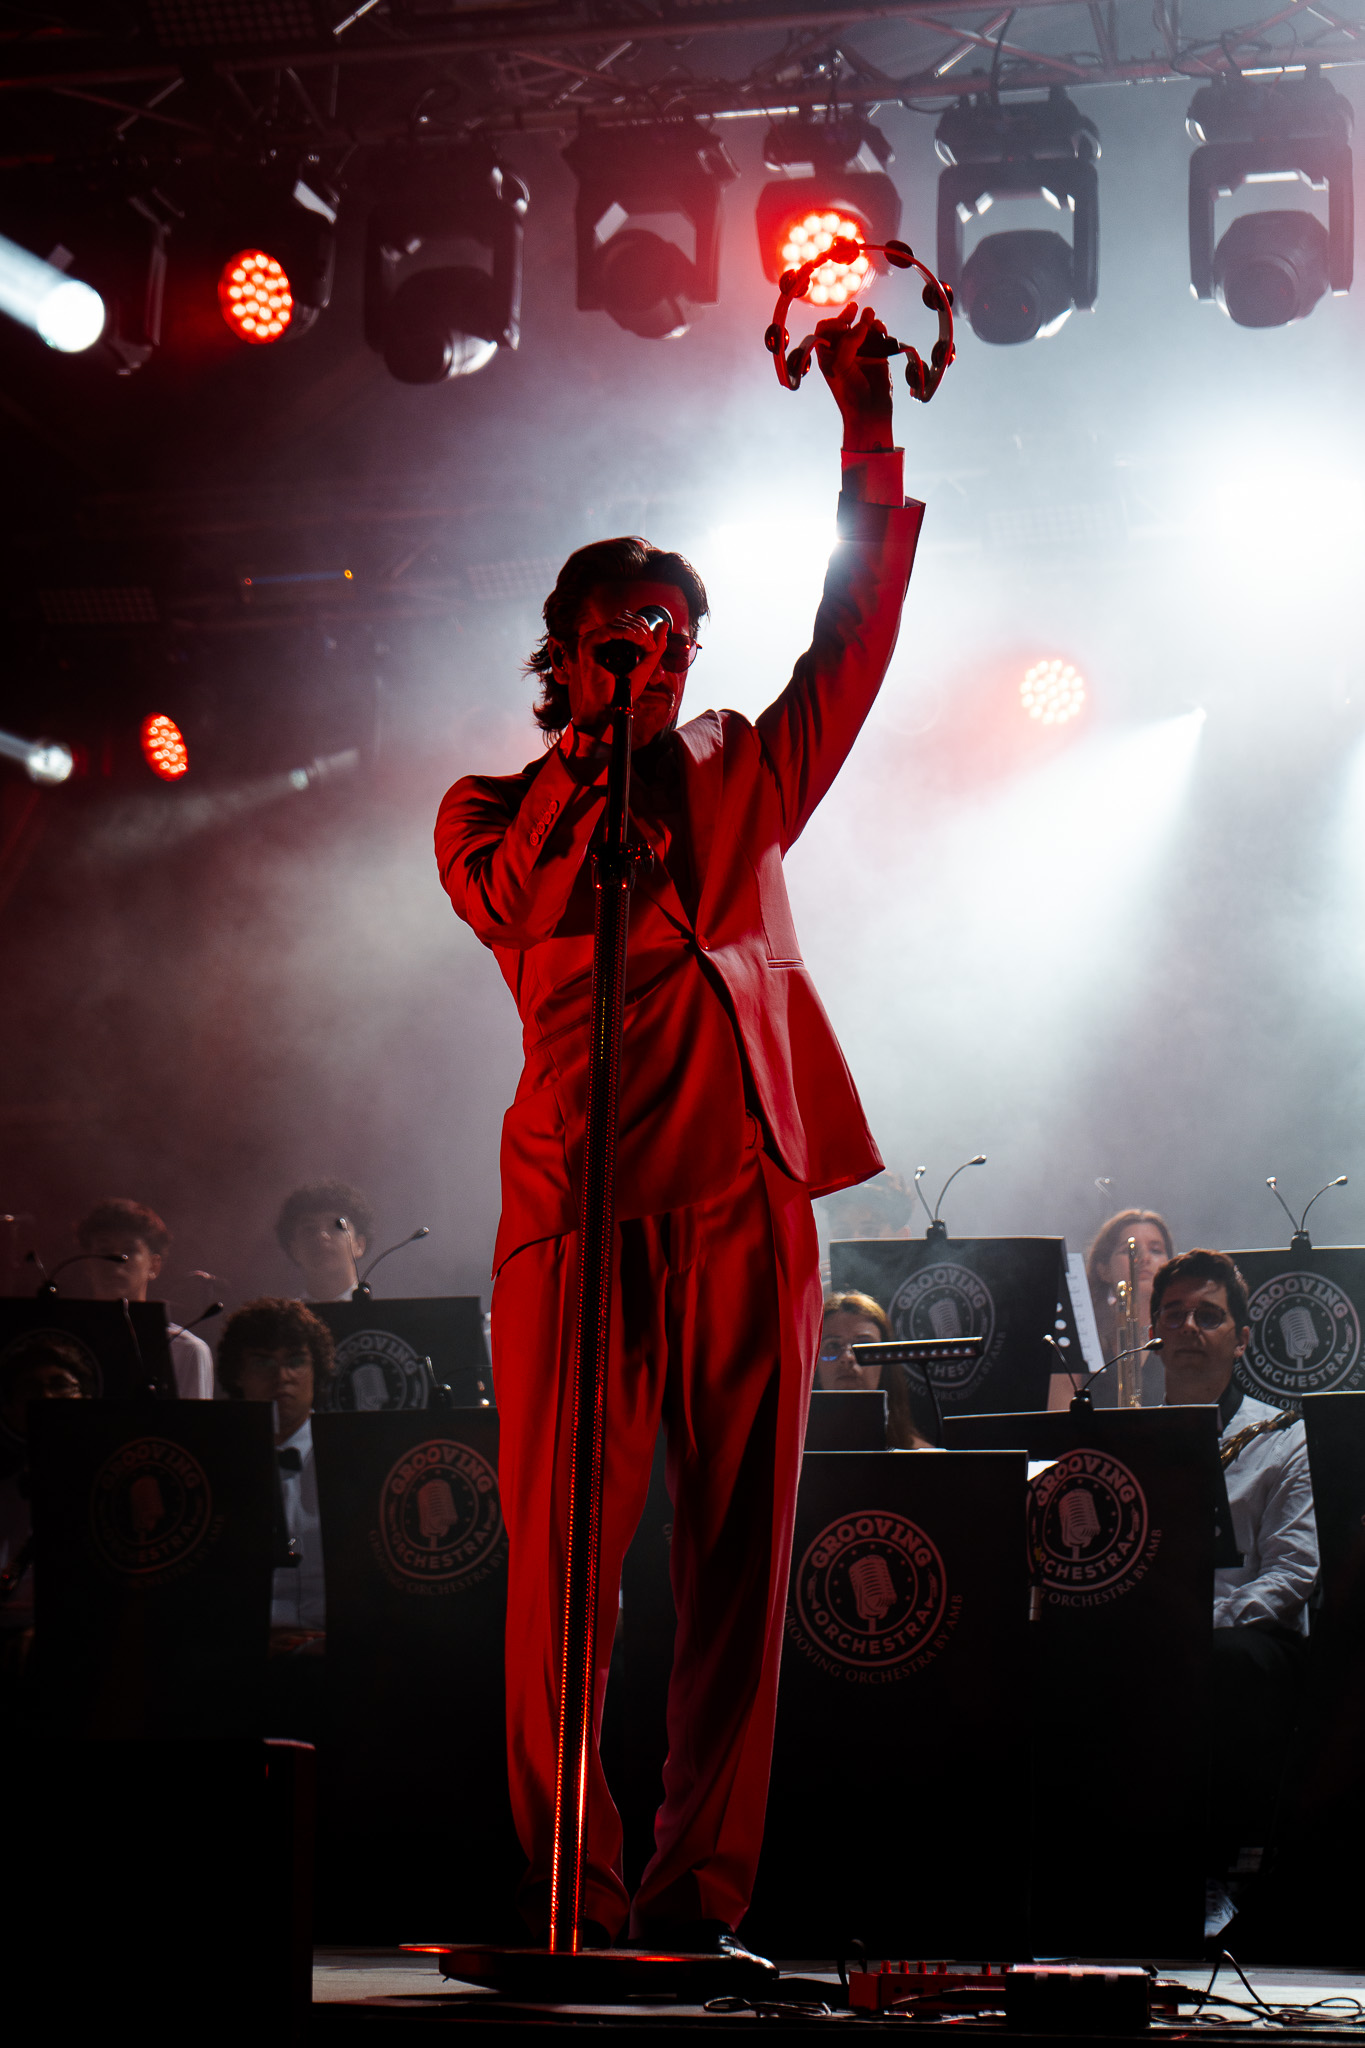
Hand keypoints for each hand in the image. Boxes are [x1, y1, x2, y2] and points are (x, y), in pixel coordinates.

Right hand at [566, 608, 672, 735]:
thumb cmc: (622, 691)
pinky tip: (639, 642)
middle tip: (651, 646)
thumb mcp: (645, 666)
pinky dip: (628, 632)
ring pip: (618, 621)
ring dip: (638, 631)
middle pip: (623, 617)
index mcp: (610, 641)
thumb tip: (665, 625)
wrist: (608, 707)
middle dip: (642, 627)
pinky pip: (609, 629)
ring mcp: (592, 640)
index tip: (652, 645)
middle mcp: (600, 638)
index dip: (643, 626)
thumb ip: (656, 648)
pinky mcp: (588, 645)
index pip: (627, 620)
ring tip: (647, 646)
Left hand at [815, 301, 895, 451]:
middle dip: (848, 315)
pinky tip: (880, 330)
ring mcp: (860, 351)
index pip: (824, 329)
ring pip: (862, 326)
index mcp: (828, 354)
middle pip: (843, 323)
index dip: (831, 323)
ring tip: (871, 318)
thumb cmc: (849, 392)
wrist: (869, 411)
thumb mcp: (841, 366)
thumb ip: (849, 342)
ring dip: (866, 320)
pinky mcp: (877, 353)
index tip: (841, 326)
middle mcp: (842, 350)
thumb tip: (865, 320)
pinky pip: (878, 335)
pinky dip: (879, 328)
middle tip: (854, 310)